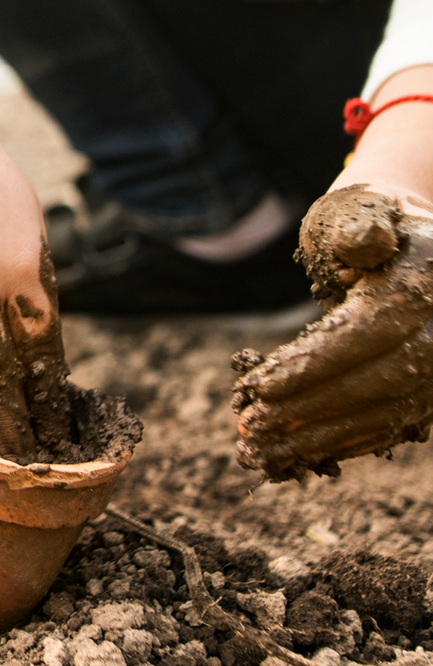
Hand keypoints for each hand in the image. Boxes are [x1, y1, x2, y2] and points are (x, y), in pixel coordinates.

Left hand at [234, 68, 432, 480]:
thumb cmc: (363, 227)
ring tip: (262, 451)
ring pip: (381, 414)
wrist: (407, 250)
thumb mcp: (357, 210)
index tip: (257, 386)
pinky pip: (390, 425)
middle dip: (308, 410)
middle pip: (373, 383)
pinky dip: (344, 442)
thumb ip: (357, 227)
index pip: (364, 335)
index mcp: (424, 285)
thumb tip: (366, 244)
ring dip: (320, 437)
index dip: (311, 365)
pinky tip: (298, 454)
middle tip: (249, 426)